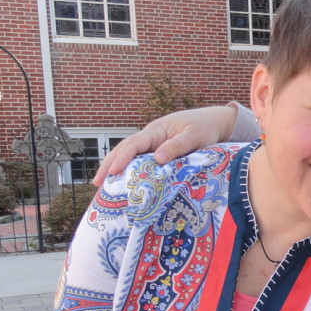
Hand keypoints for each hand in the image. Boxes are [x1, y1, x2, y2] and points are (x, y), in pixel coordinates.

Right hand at [93, 105, 237, 183]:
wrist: (213, 123)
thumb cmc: (204, 128)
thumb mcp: (194, 136)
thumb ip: (177, 146)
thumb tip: (157, 158)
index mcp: (156, 130)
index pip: (133, 144)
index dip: (122, 157)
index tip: (113, 171)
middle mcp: (150, 137)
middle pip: (124, 150)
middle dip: (109, 165)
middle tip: (97, 183)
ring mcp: (153, 145)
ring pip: (129, 156)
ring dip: (115, 169)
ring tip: (103, 187)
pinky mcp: (158, 153)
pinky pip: (140, 162)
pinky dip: (130, 172)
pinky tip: (124, 185)